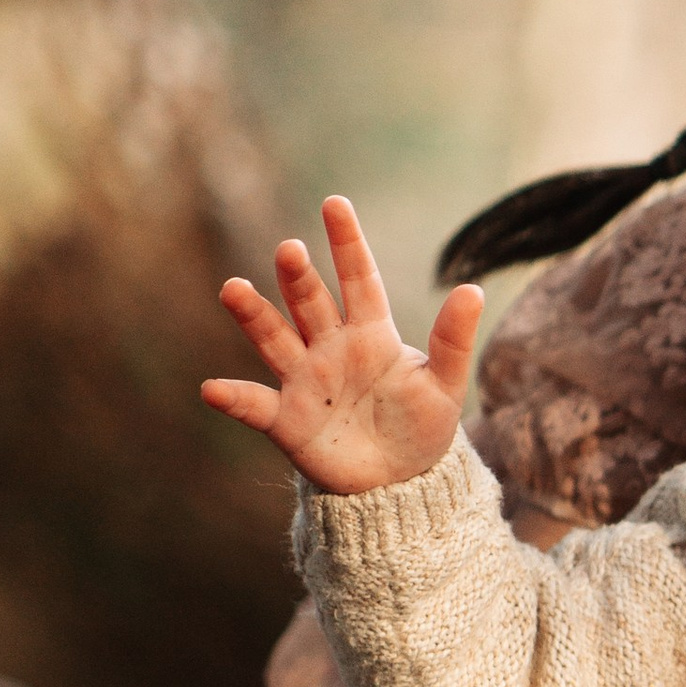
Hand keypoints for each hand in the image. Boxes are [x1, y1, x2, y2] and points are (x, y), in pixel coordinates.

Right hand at [202, 197, 483, 495]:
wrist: (400, 482)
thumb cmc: (422, 424)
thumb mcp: (444, 384)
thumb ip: (453, 340)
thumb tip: (473, 290)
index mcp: (371, 332)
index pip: (359, 279)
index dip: (347, 243)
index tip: (335, 203)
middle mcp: (331, 347)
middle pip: (310, 303)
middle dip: (298, 277)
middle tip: (290, 249)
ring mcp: (305, 380)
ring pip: (275, 339)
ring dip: (254, 316)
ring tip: (233, 288)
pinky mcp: (286, 420)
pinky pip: (255, 405)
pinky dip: (234, 398)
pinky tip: (212, 389)